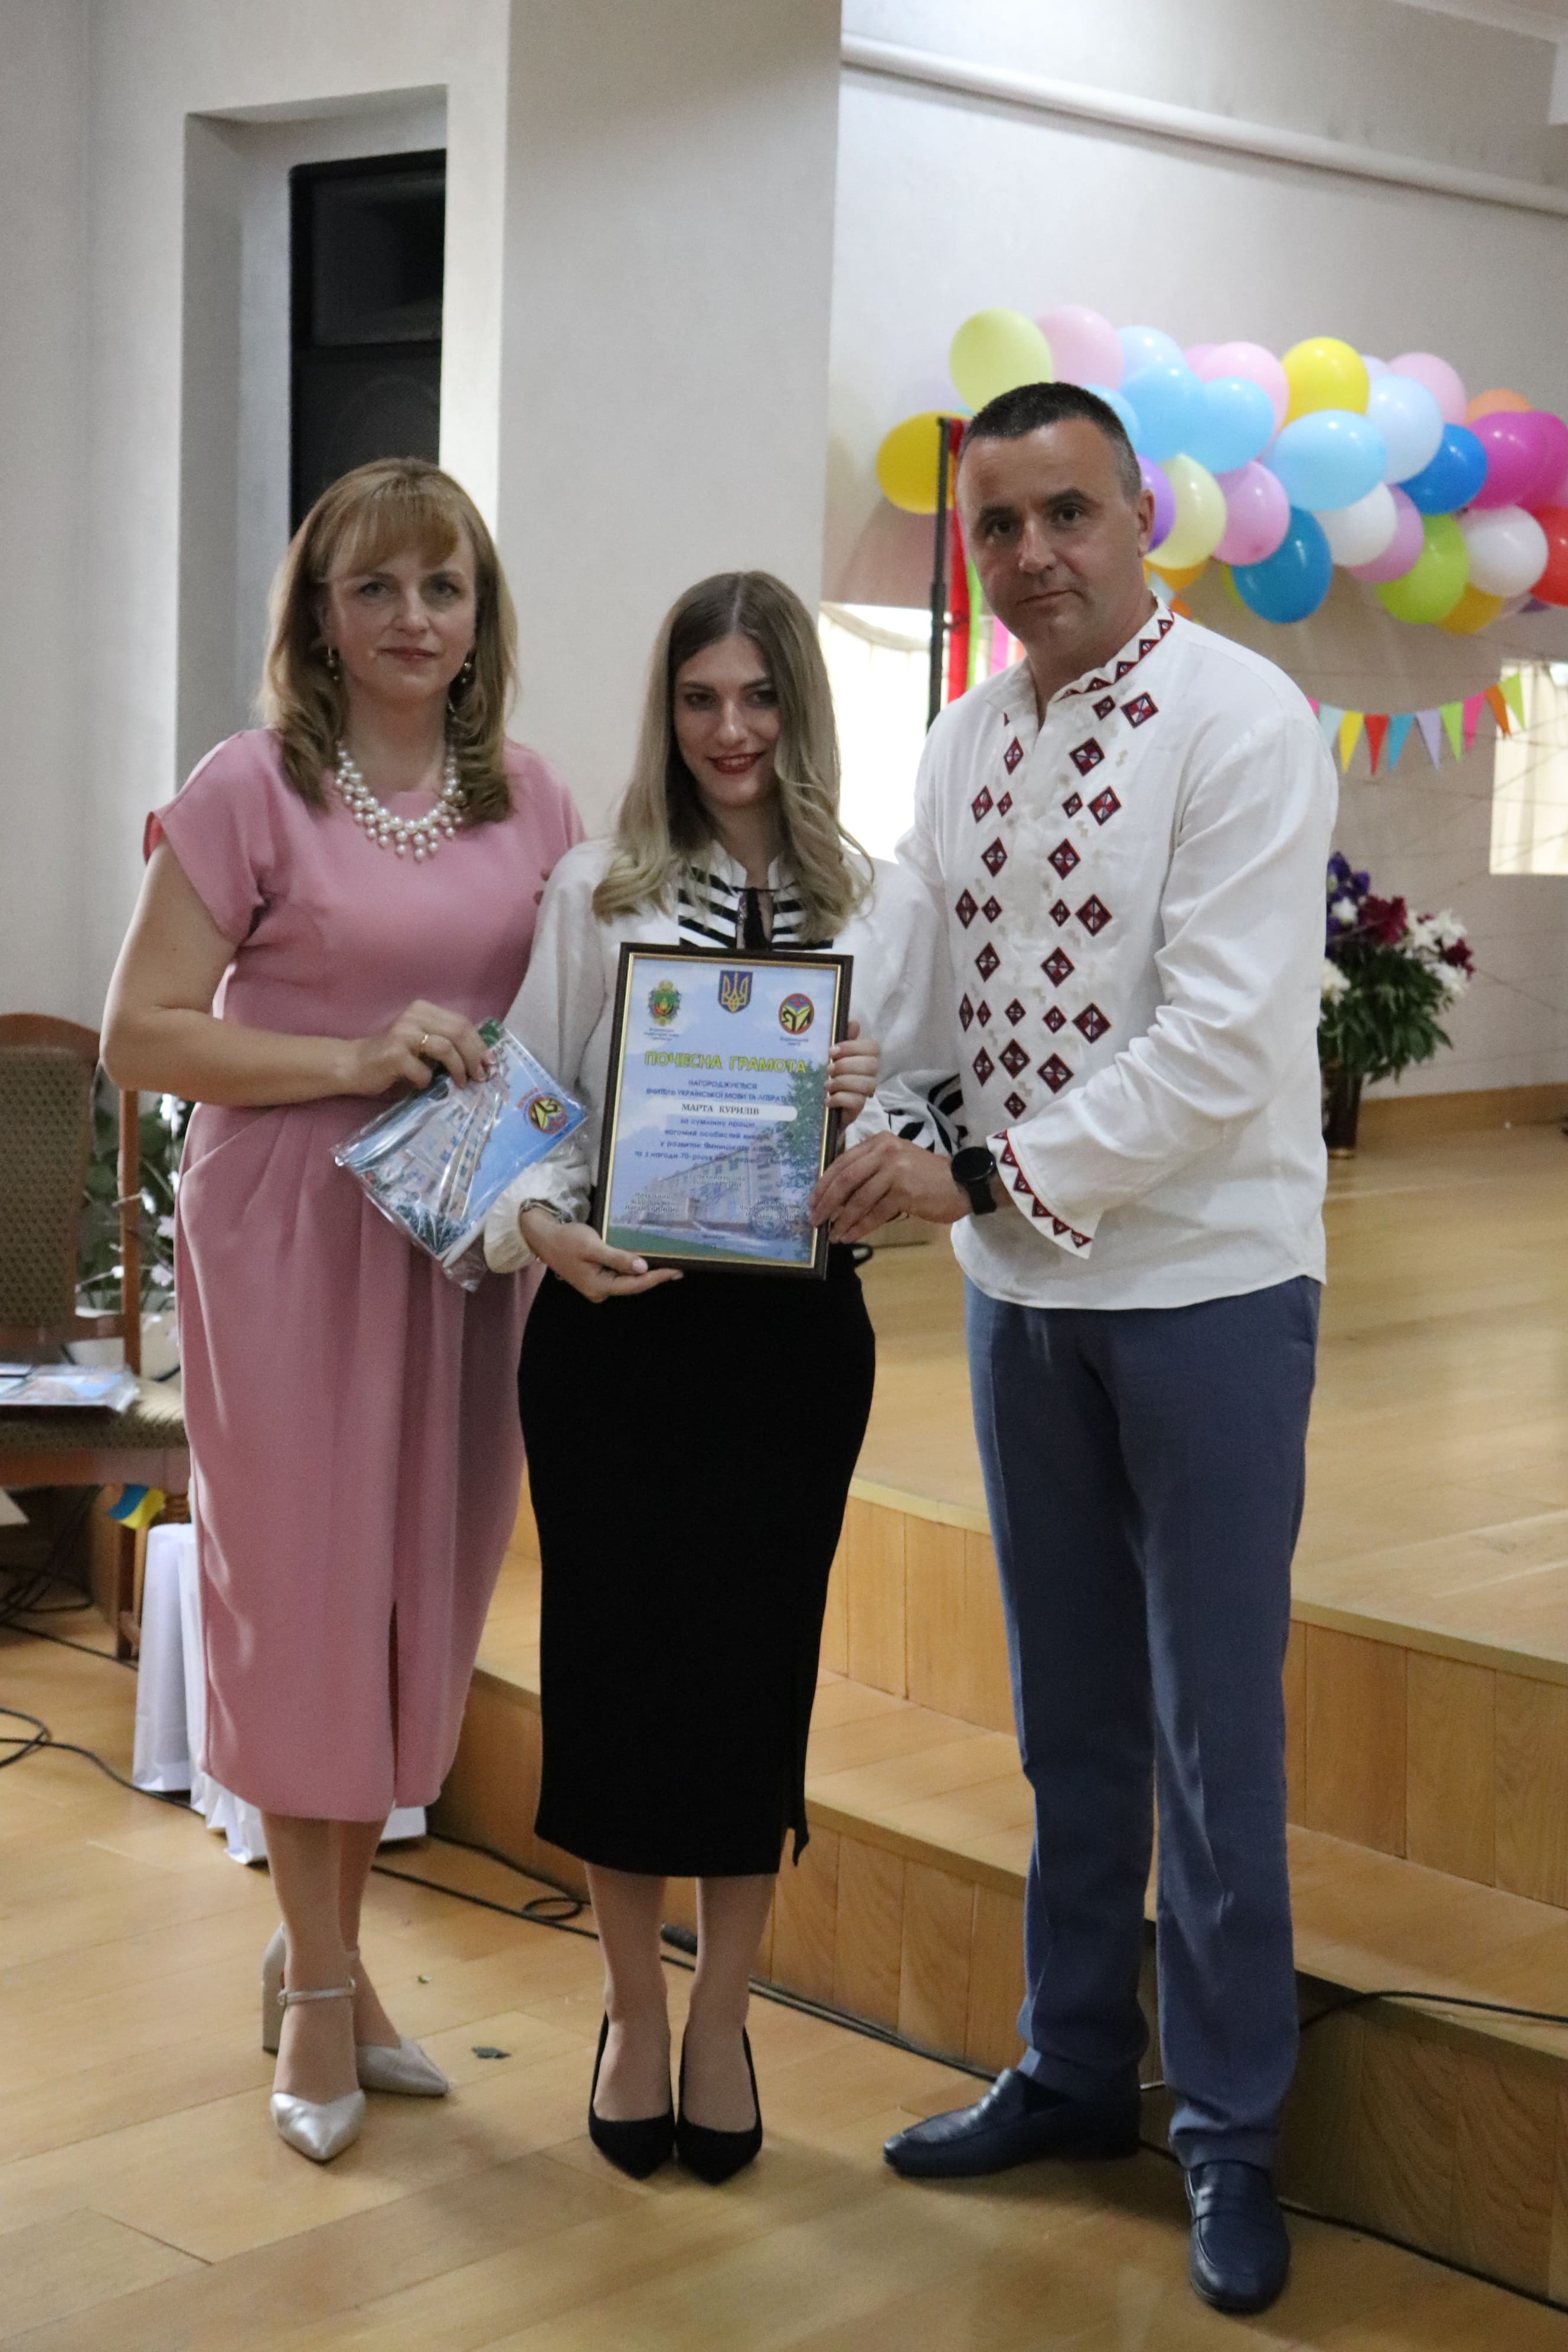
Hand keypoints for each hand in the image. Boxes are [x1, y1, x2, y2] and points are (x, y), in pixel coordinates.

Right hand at [344, 1000, 492, 1095]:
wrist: (354, 1065)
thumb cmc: (393, 1058)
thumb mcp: (422, 1044)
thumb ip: (446, 1043)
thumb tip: (481, 1060)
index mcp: (424, 1010)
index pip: (462, 1023)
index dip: (479, 1044)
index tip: (490, 1063)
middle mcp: (414, 1016)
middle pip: (458, 1032)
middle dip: (474, 1056)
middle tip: (481, 1076)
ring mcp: (403, 1033)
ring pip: (446, 1047)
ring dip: (459, 1069)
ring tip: (462, 1083)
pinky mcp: (394, 1054)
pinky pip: (423, 1070)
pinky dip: (428, 1080)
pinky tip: (423, 1084)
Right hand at [519, 1210, 681, 1302]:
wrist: (544, 1238)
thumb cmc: (566, 1240)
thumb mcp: (592, 1246)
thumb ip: (617, 1258)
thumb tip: (643, 1268)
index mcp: (598, 1287)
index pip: (635, 1285)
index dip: (657, 1277)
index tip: (675, 1270)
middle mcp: (599, 1291)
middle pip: (633, 1285)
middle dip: (655, 1277)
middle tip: (678, 1267)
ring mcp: (598, 1285)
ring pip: (627, 1281)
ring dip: (645, 1273)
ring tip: (667, 1264)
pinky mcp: (596, 1277)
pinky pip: (619, 1274)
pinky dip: (633, 1268)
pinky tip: (644, 1261)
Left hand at [808, 1133, 969, 1241]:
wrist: (961, 1184)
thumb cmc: (925, 1177)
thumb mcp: (894, 1165)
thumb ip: (868, 1172)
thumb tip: (834, 1197)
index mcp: (879, 1142)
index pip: (842, 1162)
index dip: (823, 1184)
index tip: (812, 1201)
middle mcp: (885, 1151)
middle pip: (845, 1179)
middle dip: (826, 1202)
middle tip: (815, 1220)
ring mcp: (895, 1170)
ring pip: (858, 1198)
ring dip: (842, 1220)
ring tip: (832, 1234)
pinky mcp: (904, 1190)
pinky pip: (875, 1212)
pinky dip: (860, 1226)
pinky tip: (850, 1236)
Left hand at [827, 1020, 878, 1118]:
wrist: (819, 1106)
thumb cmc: (829, 1075)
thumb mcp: (832, 1056)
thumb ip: (843, 1039)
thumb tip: (854, 1023)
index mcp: (865, 1057)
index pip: (872, 1047)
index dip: (853, 1047)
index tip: (832, 1051)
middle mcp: (870, 1073)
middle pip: (871, 1065)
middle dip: (846, 1065)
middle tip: (828, 1069)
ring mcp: (866, 1091)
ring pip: (865, 1083)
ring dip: (842, 1082)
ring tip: (827, 1085)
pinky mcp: (859, 1107)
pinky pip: (856, 1100)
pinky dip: (839, 1098)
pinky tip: (828, 1099)